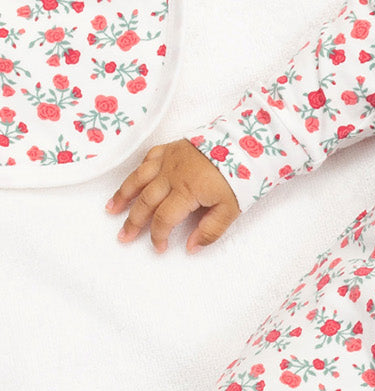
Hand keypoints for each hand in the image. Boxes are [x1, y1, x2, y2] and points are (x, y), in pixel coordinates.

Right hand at [105, 138, 239, 253]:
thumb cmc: (242, 175)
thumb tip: (191, 248)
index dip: (158, 236)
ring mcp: (169, 159)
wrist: (246, 142)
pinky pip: (149, 159)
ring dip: (124, 195)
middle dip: (133, 221)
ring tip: (112, 209)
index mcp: (186, 191)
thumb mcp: (231, 209)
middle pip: (145, 201)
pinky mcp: (172, 147)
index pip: (163, 219)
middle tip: (124, 236)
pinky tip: (133, 180)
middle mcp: (171, 174)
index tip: (159, 248)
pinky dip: (139, 171)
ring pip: (139, 178)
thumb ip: (210, 230)